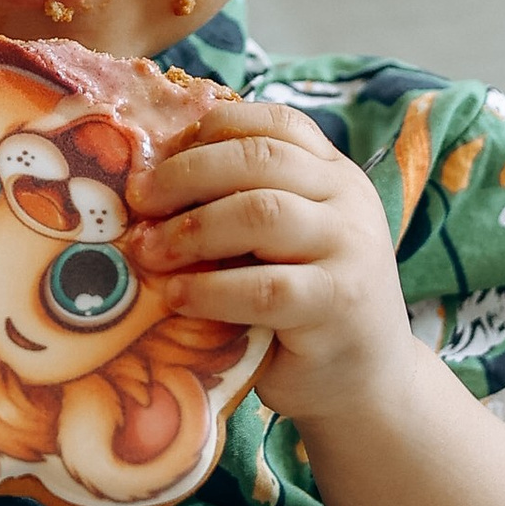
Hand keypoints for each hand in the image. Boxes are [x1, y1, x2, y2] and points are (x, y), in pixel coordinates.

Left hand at [131, 97, 412, 423]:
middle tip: (139, 202)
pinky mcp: (337, 304)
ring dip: (192, 229)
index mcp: (334, 173)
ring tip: (150, 252)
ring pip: (262, 212)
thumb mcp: (280, 243)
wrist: (365, 381)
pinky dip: (209, 289)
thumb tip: (148, 181)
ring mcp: (350, 250)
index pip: (275, 124)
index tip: (161, 160)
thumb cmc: (301, 307)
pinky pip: (265, 287)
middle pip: (260, 158)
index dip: (211, 131)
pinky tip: (175, 296)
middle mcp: (349, 200)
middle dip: (187, 174)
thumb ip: (240, 205)